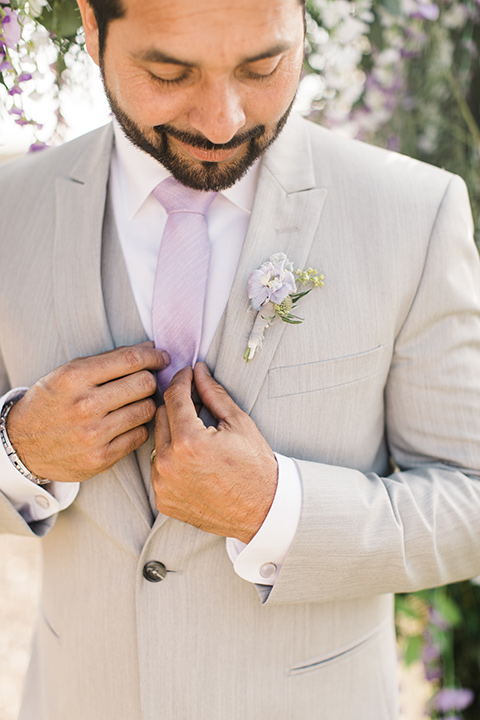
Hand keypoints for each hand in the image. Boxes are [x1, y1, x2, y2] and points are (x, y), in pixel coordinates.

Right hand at [7, 343, 168, 482]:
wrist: (22, 446)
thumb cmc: (50, 403)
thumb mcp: (68, 373)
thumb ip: (108, 360)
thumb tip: (150, 349)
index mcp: (75, 378)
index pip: (130, 360)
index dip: (153, 356)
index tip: (161, 358)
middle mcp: (84, 406)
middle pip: (144, 384)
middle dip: (151, 380)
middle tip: (146, 382)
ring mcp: (93, 435)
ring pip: (147, 411)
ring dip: (147, 404)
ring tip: (136, 403)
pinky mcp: (101, 458)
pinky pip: (140, 436)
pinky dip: (139, 428)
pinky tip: (128, 424)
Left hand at [151, 362, 277, 543]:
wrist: (262, 510)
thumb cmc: (254, 467)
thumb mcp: (238, 423)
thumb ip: (213, 393)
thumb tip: (199, 371)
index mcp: (189, 441)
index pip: (174, 396)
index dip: (182, 379)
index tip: (188, 374)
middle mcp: (169, 464)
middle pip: (161, 416)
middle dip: (178, 406)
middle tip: (198, 406)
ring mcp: (163, 484)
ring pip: (157, 442)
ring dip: (173, 433)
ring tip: (199, 438)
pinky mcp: (163, 499)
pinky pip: (158, 468)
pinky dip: (171, 459)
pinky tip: (193, 461)